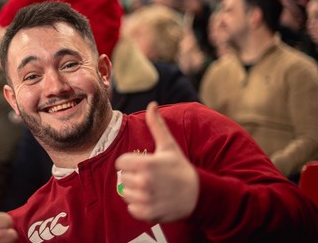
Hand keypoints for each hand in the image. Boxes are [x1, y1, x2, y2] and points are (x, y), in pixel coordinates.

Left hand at [115, 102, 198, 222]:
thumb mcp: (169, 145)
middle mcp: (144, 182)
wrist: (197, 194)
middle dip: (133, 176)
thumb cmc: (180, 168)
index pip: (120, 162)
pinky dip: (138, 205)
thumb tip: (152, 104)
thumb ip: (157, 125)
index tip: (141, 163)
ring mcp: (146, 199)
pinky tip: (151, 199)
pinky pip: (131, 208)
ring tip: (150, 187)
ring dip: (135, 191)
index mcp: (146, 164)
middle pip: (123, 178)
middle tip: (149, 176)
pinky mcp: (148, 213)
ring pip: (125, 193)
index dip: (129, 162)